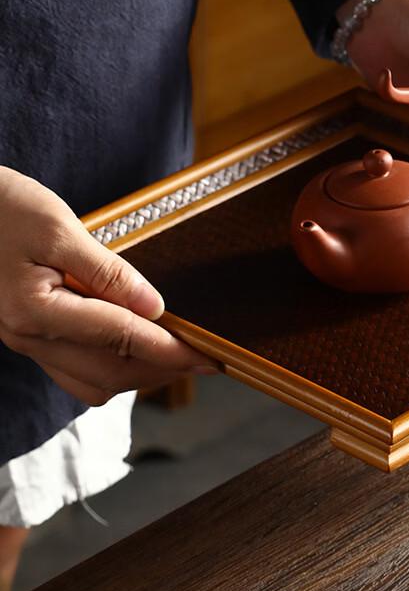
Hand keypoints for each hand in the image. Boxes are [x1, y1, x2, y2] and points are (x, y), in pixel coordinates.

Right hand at [0, 166, 218, 405]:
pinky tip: (134, 346)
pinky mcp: (29, 335)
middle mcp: (28, 337)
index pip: (120, 339)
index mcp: (36, 311)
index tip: (206, 357)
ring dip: (138, 374)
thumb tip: (155, 308)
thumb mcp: (59, 229)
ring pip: (93, 381)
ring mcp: (25, 340)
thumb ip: (108, 272)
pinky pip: (76, 371)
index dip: (169, 351)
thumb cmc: (1, 209)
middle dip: (161, 370)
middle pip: (110, 373)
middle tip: (202, 358)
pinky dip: (113, 366)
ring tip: (175, 353)